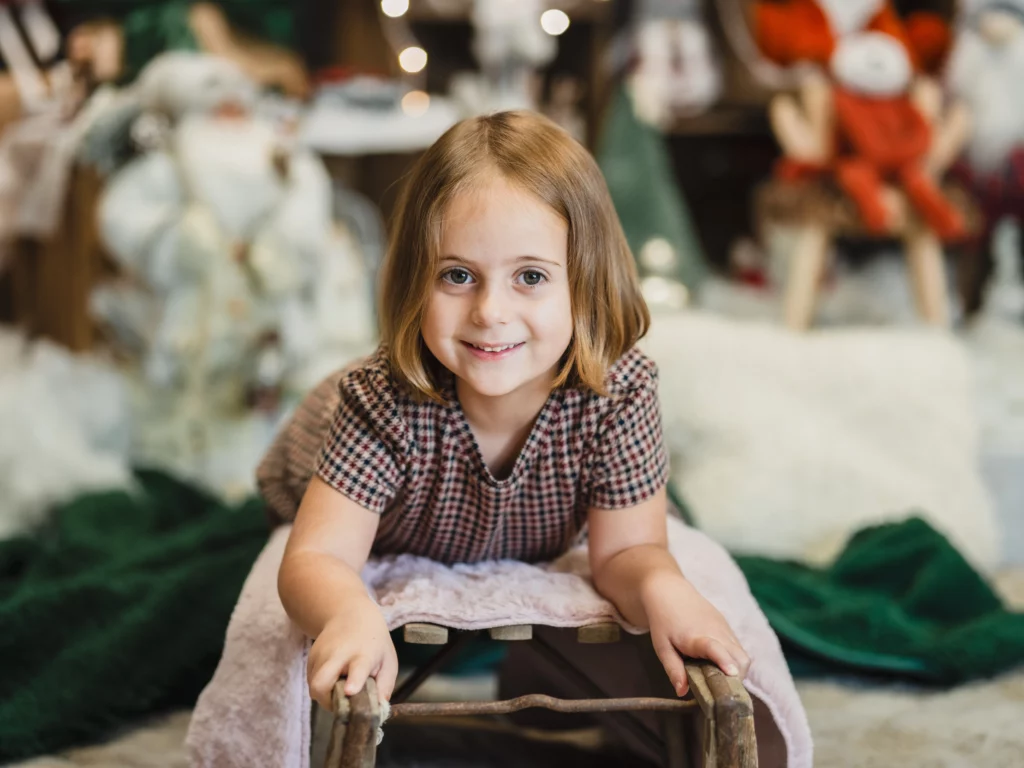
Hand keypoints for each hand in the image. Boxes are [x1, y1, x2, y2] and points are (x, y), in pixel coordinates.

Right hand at [306, 598, 397, 709]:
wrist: (349, 614)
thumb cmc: (373, 643)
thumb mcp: (387, 660)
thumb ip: (384, 686)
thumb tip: (377, 711)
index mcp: (364, 654)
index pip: (358, 668)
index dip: (354, 681)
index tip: (350, 691)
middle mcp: (339, 654)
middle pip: (321, 682)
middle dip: (327, 700)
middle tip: (342, 702)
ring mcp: (321, 655)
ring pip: (314, 686)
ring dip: (326, 695)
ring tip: (341, 686)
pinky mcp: (310, 657)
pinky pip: (311, 682)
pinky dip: (321, 687)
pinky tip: (334, 677)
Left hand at [642, 574, 750, 696]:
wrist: (669, 591)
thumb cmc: (663, 621)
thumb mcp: (662, 647)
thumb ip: (673, 669)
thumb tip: (683, 692)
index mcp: (696, 637)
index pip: (716, 649)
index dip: (725, 662)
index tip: (733, 674)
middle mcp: (716, 631)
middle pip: (739, 658)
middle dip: (736, 679)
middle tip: (721, 691)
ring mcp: (724, 628)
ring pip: (743, 655)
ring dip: (737, 671)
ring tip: (720, 680)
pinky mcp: (727, 626)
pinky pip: (739, 648)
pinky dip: (735, 661)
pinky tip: (720, 666)